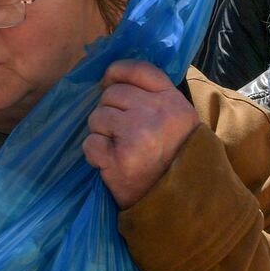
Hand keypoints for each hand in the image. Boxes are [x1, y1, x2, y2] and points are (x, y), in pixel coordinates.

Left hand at [84, 60, 199, 209]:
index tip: (107, 82)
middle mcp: (155, 113)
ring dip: (102, 134)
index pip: (138, 70)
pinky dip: (96, 155)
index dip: (117, 72)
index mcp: (172, 100)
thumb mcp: (178, 119)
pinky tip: (113, 164)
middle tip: (122, 133)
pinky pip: (90, 143)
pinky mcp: (118, 159)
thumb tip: (109, 78)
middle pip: (111, 94)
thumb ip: (153, 96)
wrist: (179, 200)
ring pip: (97, 117)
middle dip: (109, 112)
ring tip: (120, 149)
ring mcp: (136, 135)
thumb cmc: (174, 157)